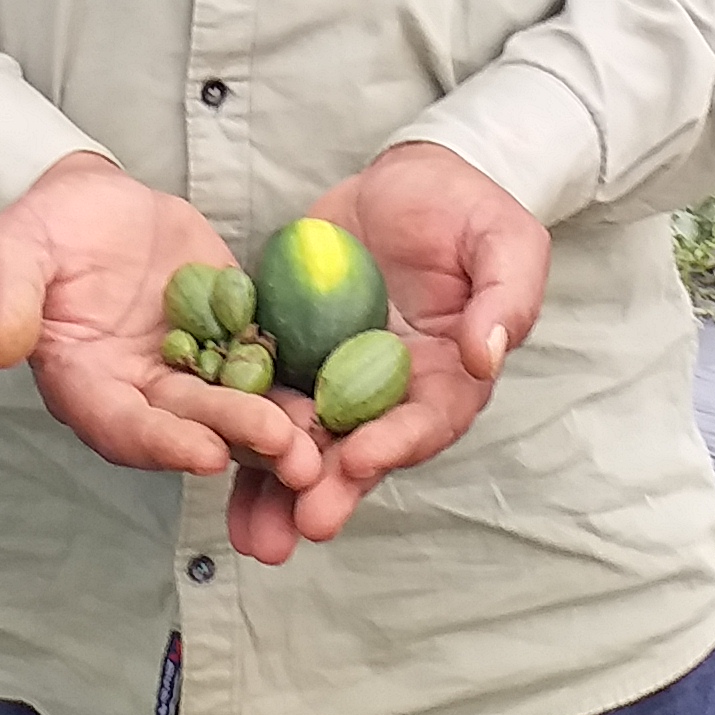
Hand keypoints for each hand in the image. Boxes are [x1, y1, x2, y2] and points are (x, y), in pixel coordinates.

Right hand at [0, 154, 322, 490]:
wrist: (91, 201)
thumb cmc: (42, 229)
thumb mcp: (10, 251)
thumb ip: (8, 297)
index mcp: (86, 383)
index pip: (123, 425)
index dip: (163, 444)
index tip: (206, 454)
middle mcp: (141, 389)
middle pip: (191, 425)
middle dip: (241, 439)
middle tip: (290, 452)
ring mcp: (189, 367)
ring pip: (235, 407)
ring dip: (279, 430)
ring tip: (324, 444)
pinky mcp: (229, 334)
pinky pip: (263, 362)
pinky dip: (297, 381)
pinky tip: (339, 392)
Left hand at [225, 141, 547, 562]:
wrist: (409, 180)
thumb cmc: (469, 212)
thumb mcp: (507, 243)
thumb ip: (505, 299)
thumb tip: (484, 356)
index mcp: (447, 377)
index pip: (425, 422)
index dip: (394, 445)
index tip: (360, 462)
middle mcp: (389, 391)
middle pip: (360, 451)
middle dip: (330, 490)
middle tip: (302, 524)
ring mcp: (335, 375)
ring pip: (306, 441)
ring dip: (279, 489)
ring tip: (252, 534)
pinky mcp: (290, 350)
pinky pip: (260, 393)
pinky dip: (235, 427)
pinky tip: (207, 457)